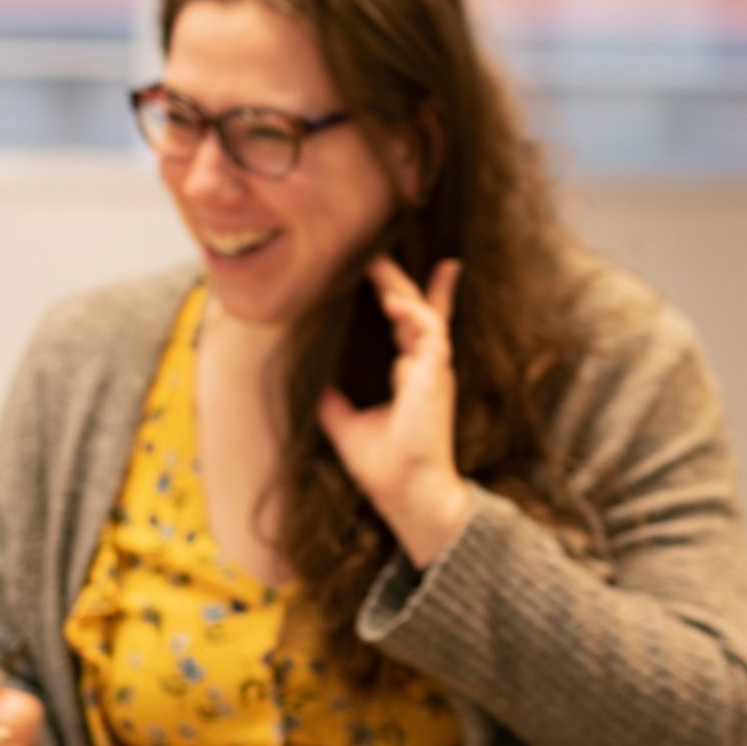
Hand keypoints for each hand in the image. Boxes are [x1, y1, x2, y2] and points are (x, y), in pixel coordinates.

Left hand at [316, 255, 472, 565]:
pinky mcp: (436, 376)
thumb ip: (333, 403)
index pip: (420, 327)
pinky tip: (392, 303)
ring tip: (376, 268)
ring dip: (401, 289)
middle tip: (378, 251)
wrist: (408, 494)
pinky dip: (414, 312)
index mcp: (413, 376)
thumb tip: (310, 385)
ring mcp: (433, 371)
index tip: (421, 269)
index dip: (425, 297)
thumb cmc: (385, 467)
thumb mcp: (346, 426)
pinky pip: (430, 331)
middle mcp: (426, 368)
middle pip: (418, 311)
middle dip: (401, 280)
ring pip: (424, 314)